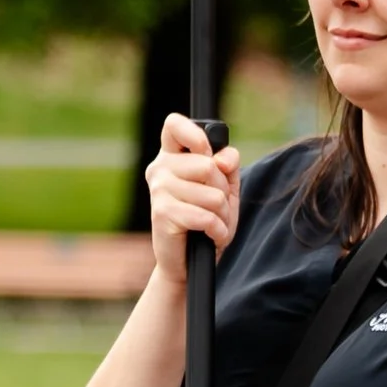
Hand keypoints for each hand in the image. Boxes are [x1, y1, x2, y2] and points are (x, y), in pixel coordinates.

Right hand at [144, 114, 241, 290]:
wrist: (189, 262)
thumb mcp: (226, 188)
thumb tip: (222, 159)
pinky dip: (218, 230)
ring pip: (212, 194)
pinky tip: (210, 235)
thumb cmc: (206, 221)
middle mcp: (160, 168)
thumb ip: (228, 165)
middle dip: (223, 191)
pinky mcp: (163, 214)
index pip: (174, 124)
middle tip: (216, 206)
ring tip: (212, 223)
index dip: (197, 136)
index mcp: (172, 156)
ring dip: (222, 215)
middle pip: (207, 165)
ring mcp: (159, 190)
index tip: (208, 155)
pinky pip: (206, 216)